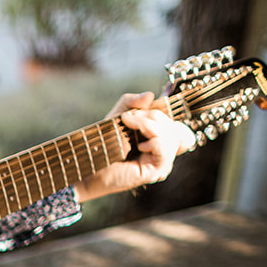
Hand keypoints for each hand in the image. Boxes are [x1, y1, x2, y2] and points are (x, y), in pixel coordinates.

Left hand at [74, 92, 197, 202]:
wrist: (90, 165)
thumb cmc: (103, 144)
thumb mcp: (118, 116)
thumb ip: (132, 102)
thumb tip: (150, 95)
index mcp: (159, 140)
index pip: (176, 125)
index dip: (160, 115)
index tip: (136, 115)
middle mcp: (163, 153)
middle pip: (175, 128)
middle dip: (153, 117)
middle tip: (129, 120)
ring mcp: (161, 163)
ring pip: (172, 136)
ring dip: (149, 125)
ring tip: (129, 127)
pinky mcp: (156, 171)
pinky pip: (165, 148)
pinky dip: (153, 140)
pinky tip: (139, 146)